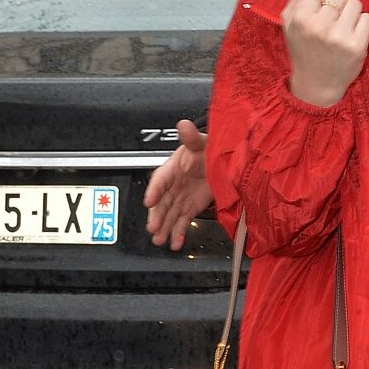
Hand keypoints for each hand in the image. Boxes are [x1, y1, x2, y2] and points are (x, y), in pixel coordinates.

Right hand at [144, 119, 212, 251]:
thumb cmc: (206, 149)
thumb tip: (183, 125)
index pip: (160, 180)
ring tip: (160, 240)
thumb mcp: (200, 142)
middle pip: (161, 202)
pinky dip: (179, 233)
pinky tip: (175, 243)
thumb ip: (191, 137)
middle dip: (157, 216)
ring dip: (164, 228)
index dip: (154, 190)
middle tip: (153, 227)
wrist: (220, 161)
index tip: (149, 201)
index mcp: (172, 168)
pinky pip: (182, 222)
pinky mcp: (190, 208)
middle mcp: (173, 185)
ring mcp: (181, 198)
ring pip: (169, 215)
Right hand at [282, 0, 368, 107]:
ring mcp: (339, 36)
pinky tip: (352, 35)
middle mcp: (319, 25)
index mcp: (299, 16)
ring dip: (351, 12)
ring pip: (355, 3)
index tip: (321, 6)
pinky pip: (368, 18)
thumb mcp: (291, 20)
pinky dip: (362, 24)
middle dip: (338, 2)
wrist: (316, 84)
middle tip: (331, 20)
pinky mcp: (357, 46)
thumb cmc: (303, 48)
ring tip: (341, 27)